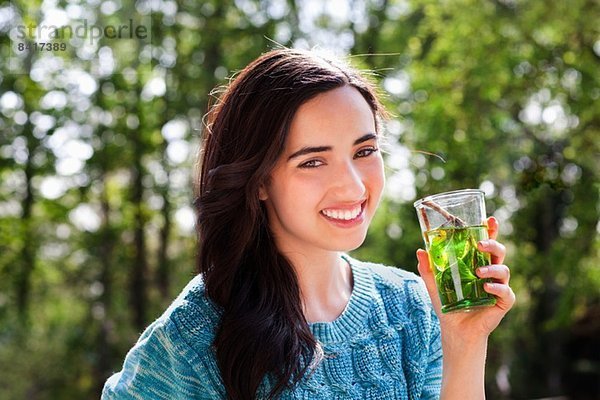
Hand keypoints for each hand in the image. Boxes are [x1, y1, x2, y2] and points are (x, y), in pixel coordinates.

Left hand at [416, 216, 515, 340]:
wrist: (455, 330)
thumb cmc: (448, 305)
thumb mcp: (434, 285)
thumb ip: (427, 269)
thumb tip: (420, 250)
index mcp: (477, 263)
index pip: (487, 243)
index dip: (491, 230)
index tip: (489, 219)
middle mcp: (490, 272)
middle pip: (499, 252)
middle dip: (493, 244)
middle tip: (480, 244)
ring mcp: (498, 286)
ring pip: (504, 269)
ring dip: (492, 268)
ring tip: (479, 271)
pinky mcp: (503, 302)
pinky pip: (506, 292)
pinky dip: (497, 288)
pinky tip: (486, 288)